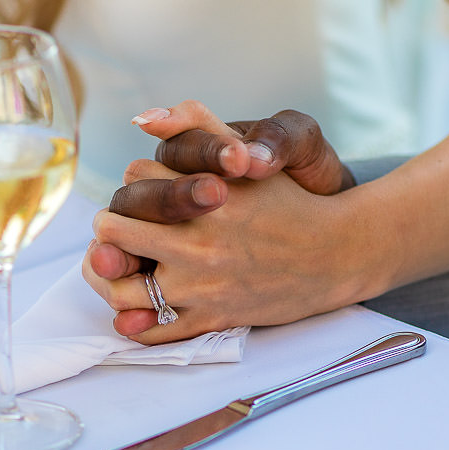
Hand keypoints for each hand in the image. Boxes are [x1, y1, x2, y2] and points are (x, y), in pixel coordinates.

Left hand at [84, 101, 355, 340]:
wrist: (335, 255)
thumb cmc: (290, 203)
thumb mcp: (248, 156)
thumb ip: (200, 126)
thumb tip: (144, 118)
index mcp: (204, 197)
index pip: (134, 180)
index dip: (138, 184)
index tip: (149, 193)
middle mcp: (197, 242)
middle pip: (113, 229)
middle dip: (113, 225)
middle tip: (122, 229)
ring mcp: (201, 286)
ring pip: (119, 285)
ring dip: (114, 274)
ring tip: (124, 266)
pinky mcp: (209, 320)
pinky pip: (149, 330)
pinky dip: (134, 321)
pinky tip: (139, 306)